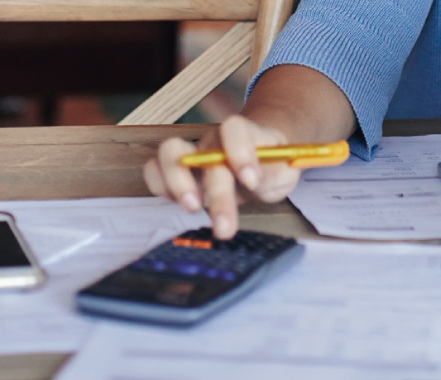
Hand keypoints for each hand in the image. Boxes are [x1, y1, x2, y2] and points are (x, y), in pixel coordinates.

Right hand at [144, 115, 304, 239]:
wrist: (260, 162)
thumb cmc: (272, 166)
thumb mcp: (286, 171)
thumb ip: (275, 173)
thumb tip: (254, 182)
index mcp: (245, 134)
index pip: (235, 129)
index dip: (240, 152)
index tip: (252, 180)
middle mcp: (214, 141)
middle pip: (204, 154)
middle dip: (215, 192)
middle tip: (224, 224)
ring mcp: (193, 153)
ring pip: (169, 152)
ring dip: (176, 183)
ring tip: (193, 208)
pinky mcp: (177, 171)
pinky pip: (154, 170)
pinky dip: (160, 187)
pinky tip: (182, 205)